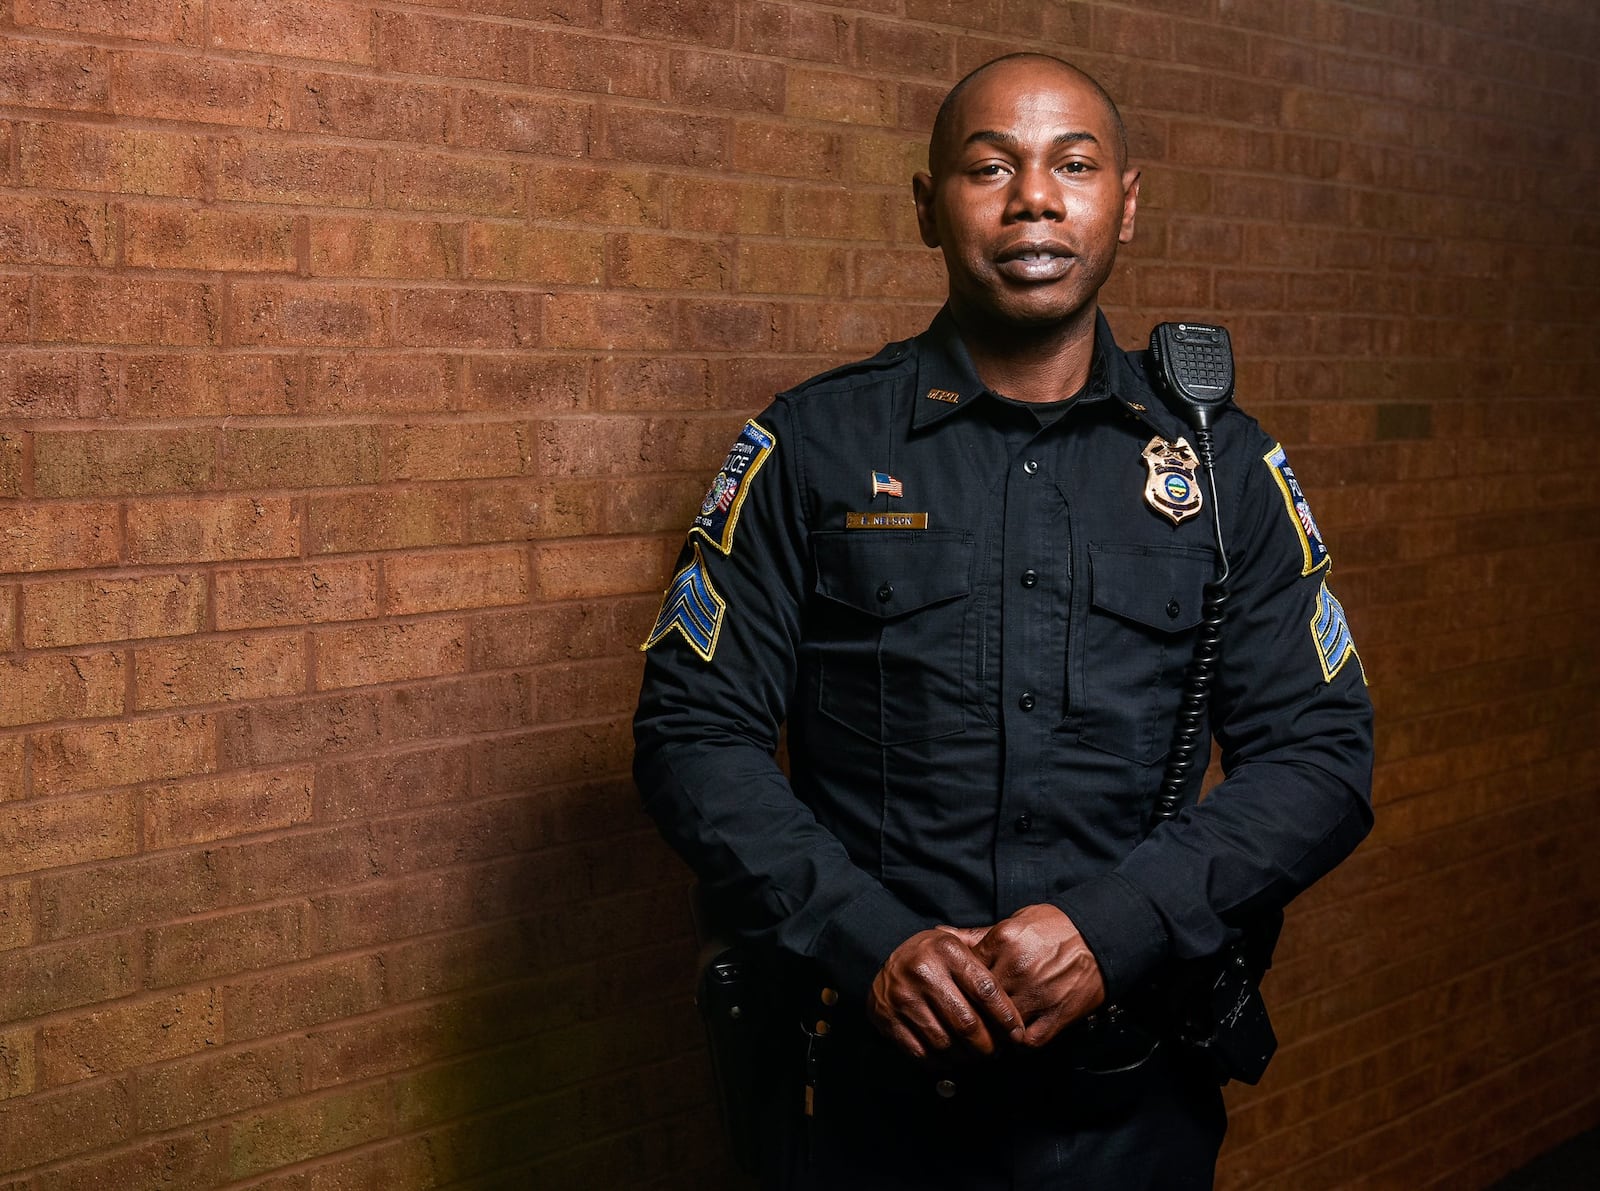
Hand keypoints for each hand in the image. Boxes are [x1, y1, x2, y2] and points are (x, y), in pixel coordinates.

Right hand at [867, 927, 1021, 1060]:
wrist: (883, 961)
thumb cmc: (934, 958)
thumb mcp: (958, 947)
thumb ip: (987, 965)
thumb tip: (1020, 999)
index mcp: (947, 950)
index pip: (987, 990)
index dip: (1006, 1018)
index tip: (1017, 1035)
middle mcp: (923, 970)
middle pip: (967, 1023)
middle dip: (987, 1046)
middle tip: (996, 1053)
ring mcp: (903, 995)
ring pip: (945, 1043)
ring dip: (965, 1058)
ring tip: (975, 1057)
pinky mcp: (887, 1017)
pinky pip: (921, 1052)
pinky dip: (940, 1063)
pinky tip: (950, 1058)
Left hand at [972, 904, 1104, 1048]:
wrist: (1100, 936)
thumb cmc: (1054, 927)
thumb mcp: (1014, 922)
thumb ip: (976, 935)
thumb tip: (939, 935)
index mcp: (1004, 940)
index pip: (965, 971)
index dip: (960, 984)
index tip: (960, 990)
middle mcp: (1017, 967)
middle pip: (979, 1000)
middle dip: (972, 1009)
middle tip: (968, 1016)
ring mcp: (1038, 993)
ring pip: (1000, 1024)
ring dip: (993, 1029)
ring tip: (989, 1029)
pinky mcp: (1057, 1015)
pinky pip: (1027, 1041)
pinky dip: (1017, 1043)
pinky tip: (1013, 1036)